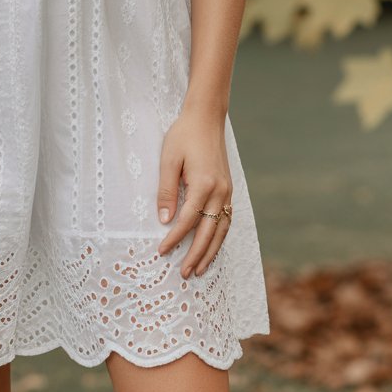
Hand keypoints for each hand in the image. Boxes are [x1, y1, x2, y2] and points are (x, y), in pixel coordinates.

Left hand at [156, 101, 232, 278]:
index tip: (162, 251)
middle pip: (208, 232)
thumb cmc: (184, 135)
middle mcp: (220, 191)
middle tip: (184, 273)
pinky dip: (220, 236)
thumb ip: (166, 191)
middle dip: (196, 254)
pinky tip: (213, 245)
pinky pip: (226, 219)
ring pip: (221, 229)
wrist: (206, 117)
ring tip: (200, 269)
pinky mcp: (229, 188)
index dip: (174, 238)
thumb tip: (164, 220)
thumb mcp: (169, 159)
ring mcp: (227, 191)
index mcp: (204, 184)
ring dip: (211, 251)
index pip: (187, 221)